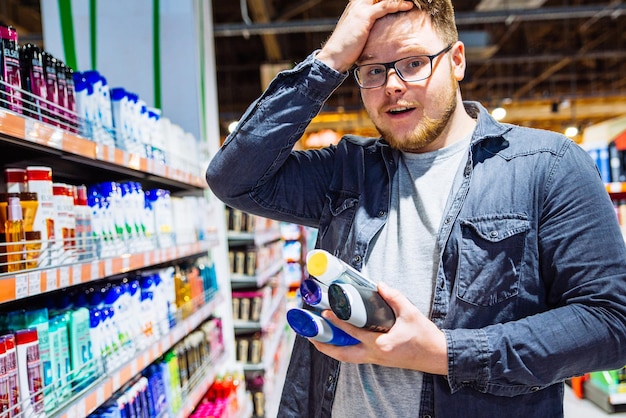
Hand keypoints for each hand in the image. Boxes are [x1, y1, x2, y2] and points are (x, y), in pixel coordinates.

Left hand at [309, 282, 448, 374]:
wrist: (438, 356)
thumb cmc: (425, 337)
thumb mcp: (411, 313)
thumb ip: (394, 297)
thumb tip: (379, 284)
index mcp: (381, 343)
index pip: (353, 331)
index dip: (338, 321)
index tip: (325, 311)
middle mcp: (375, 354)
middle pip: (342, 354)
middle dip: (324, 346)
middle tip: (310, 335)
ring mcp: (376, 360)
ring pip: (346, 358)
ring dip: (331, 350)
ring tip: (317, 339)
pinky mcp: (379, 361)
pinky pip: (355, 357)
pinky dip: (343, 351)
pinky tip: (338, 341)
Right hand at [316, 0, 413, 72]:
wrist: (334, 56)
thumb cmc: (346, 48)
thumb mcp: (358, 31)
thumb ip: (368, 25)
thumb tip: (381, 27)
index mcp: (356, 4)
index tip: (402, 0)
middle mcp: (357, 3)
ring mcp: (360, 8)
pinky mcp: (364, 16)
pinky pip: (385, 6)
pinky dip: (397, 4)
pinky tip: (407, 5)